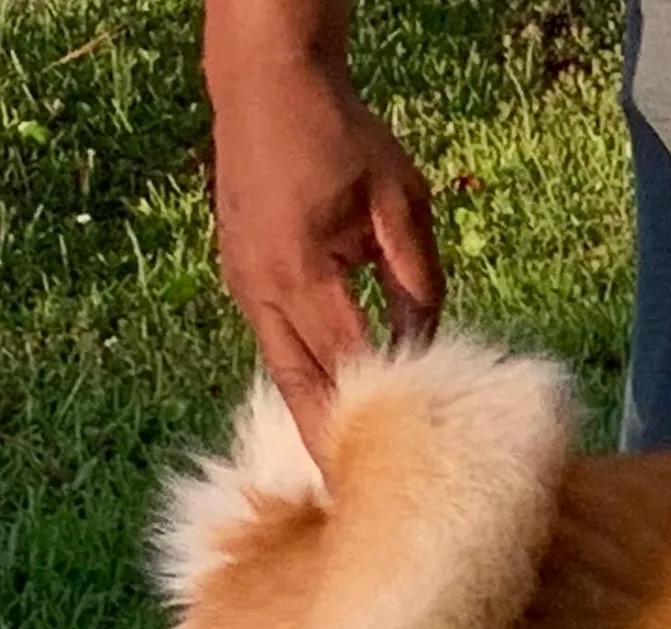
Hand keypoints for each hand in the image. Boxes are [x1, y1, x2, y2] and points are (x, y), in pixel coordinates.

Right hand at [209, 54, 443, 461]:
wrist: (266, 81)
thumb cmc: (342, 133)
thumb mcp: (401, 203)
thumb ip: (418, 281)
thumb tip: (430, 349)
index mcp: (304, 273)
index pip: (352, 368)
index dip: (378, 422)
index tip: (402, 471)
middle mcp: (264, 289)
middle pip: (306, 388)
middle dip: (332, 445)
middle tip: (359, 506)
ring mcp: (244, 283)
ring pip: (282, 373)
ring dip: (310, 421)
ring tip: (338, 476)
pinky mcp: (240, 275)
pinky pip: (274, 345)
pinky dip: (299, 382)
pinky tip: (322, 414)